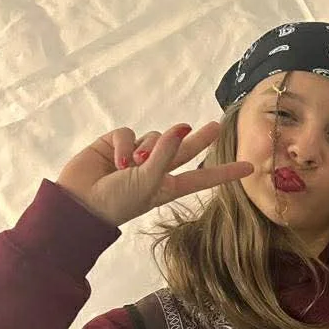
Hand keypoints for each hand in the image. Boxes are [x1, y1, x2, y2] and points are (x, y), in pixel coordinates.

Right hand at [56, 122, 252, 227]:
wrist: (78, 203)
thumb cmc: (117, 202)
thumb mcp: (147, 183)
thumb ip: (166, 154)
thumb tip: (182, 127)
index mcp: (168, 186)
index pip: (203, 177)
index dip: (225, 172)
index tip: (250, 168)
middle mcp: (156, 169)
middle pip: (184, 149)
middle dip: (198, 138)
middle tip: (216, 125)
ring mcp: (136, 156)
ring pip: (155, 137)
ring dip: (146, 148)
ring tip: (130, 166)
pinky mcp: (116, 143)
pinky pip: (128, 134)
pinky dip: (123, 145)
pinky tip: (115, 160)